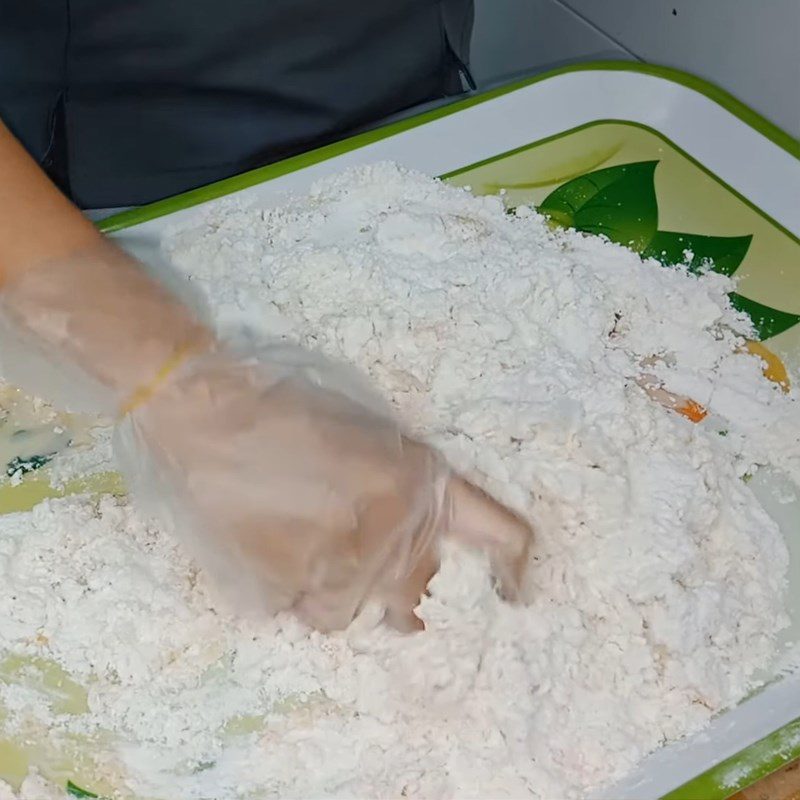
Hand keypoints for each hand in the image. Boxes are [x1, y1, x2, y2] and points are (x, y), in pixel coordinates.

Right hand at [118, 343, 533, 631]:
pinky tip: (266, 546)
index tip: (514, 596)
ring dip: (335, 586)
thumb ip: (408, 489)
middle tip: (358, 555)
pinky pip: (301, 610)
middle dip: (398, 582)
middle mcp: (390, 532)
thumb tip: (428, 549)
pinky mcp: (284, 593)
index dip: (514, 568)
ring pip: (353, 610)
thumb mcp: (370, 436)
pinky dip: (291, 589)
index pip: (499, 534)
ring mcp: (336, 569)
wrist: (206, 416)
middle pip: (419, 589)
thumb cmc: (287, 411)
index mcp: (418, 484)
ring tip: (296, 540)